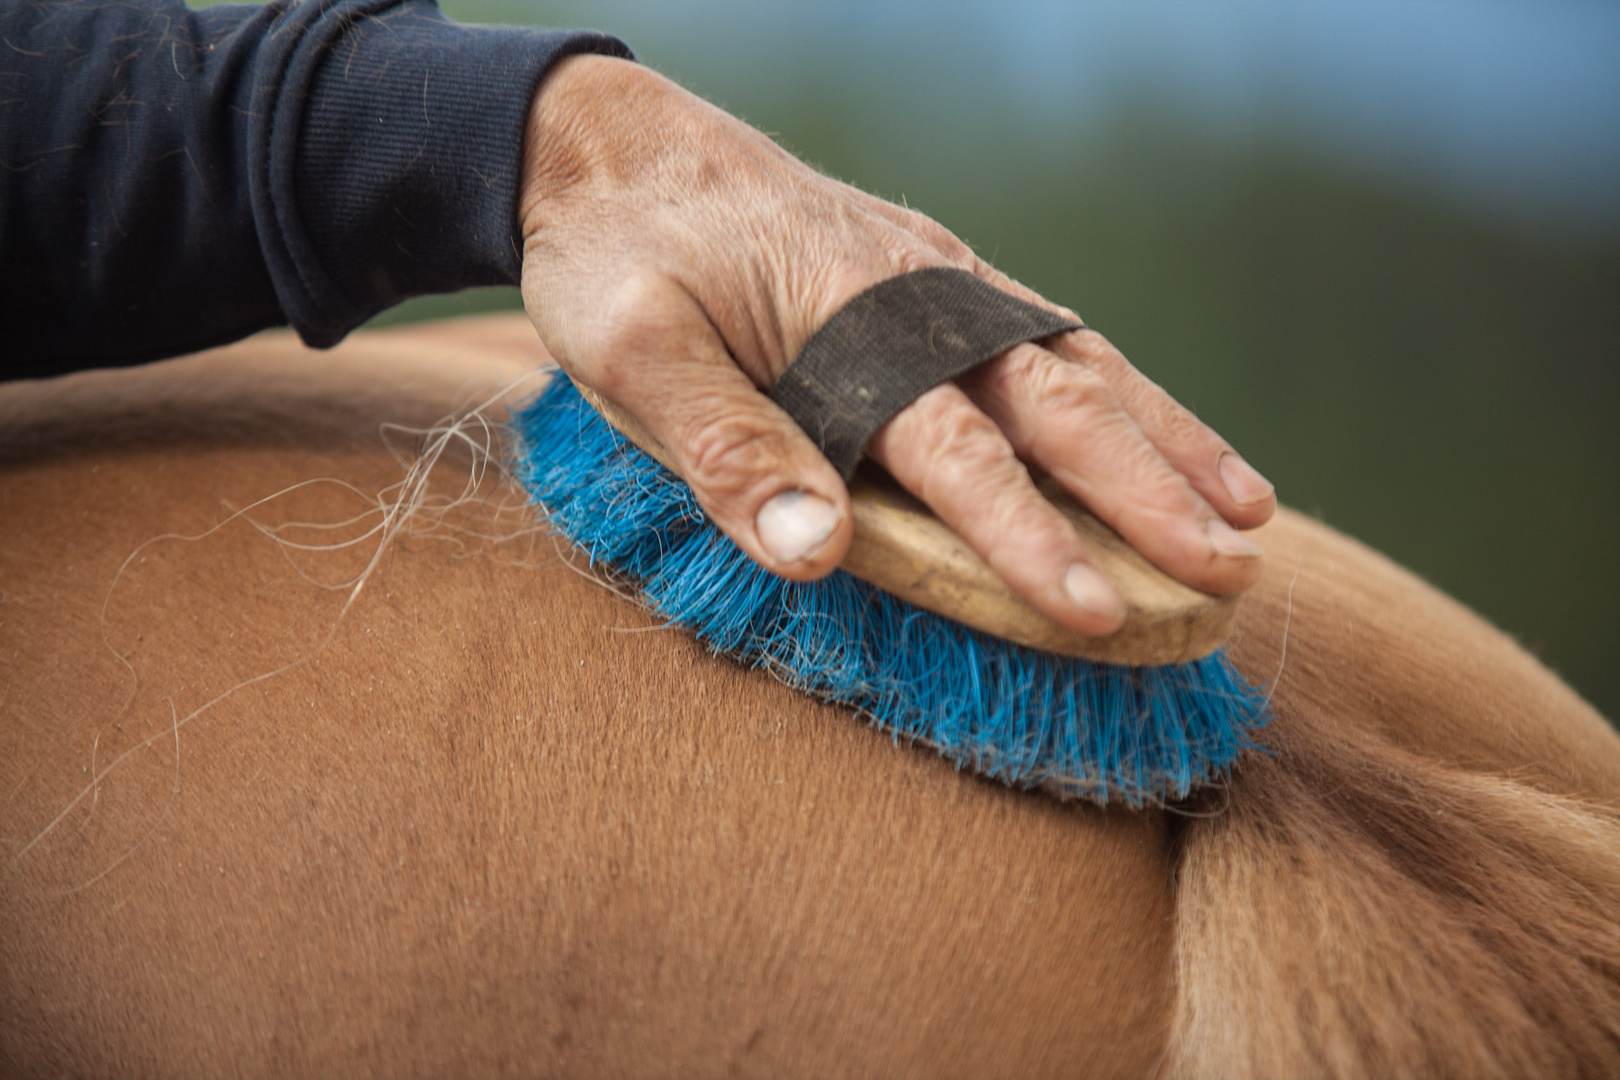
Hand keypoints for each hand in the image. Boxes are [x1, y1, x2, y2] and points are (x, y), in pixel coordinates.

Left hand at [519, 56, 1274, 637]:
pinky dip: (1124, 389)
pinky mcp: (936, 274)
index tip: (1096, 620)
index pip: (963, 454)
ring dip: (1168, 440)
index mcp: (856, 322)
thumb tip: (820, 553)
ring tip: (1247, 511)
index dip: (1030, 542)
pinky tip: (1157, 424)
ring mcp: (940, 279)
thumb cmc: (618, 257)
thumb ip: (725, 447)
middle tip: (1231, 578)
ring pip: (1083, 363)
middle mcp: (922, 296)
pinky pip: (1051, 333)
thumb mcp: (633, 354)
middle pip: (1062, 404)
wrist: (616, 146)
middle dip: (1151, 498)